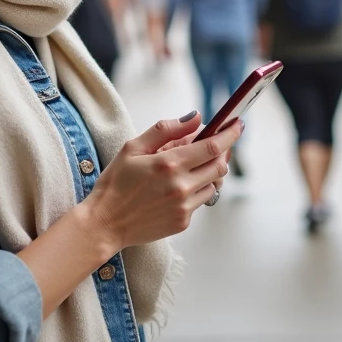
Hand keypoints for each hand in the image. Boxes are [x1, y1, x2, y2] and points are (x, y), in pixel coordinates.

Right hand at [84, 112, 242, 249]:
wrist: (105, 223)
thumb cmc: (115, 183)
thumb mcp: (133, 147)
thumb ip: (166, 130)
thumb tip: (195, 118)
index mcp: (169, 164)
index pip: (212, 146)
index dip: (229, 134)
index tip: (237, 125)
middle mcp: (181, 186)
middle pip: (219, 166)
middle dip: (222, 152)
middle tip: (213, 144)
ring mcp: (184, 206)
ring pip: (213, 184)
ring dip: (208, 172)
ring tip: (188, 167)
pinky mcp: (183, 222)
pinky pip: (200, 201)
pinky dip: (195, 190)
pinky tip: (175, 188)